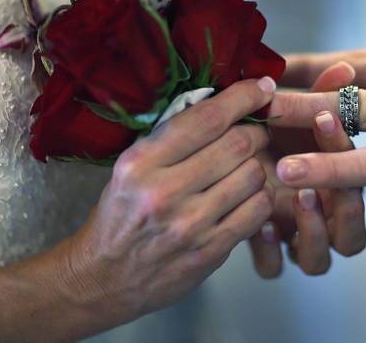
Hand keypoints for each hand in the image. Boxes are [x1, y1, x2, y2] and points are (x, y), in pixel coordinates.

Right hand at [62, 78, 275, 325]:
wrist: (103, 278)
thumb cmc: (120, 215)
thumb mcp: (131, 167)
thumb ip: (172, 138)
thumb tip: (224, 105)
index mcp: (140, 162)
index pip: (206, 118)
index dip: (243, 97)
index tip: (262, 87)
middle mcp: (164, 192)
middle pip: (238, 144)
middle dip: (257, 130)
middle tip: (257, 130)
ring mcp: (190, 225)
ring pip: (254, 175)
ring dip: (259, 164)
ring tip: (248, 165)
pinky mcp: (210, 251)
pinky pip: (258, 210)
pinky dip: (262, 195)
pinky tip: (249, 194)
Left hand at [249, 62, 365, 276]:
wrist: (231, 156)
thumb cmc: (274, 135)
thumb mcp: (296, 116)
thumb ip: (321, 95)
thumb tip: (345, 67)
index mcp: (341, 187)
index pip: (360, 186)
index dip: (348, 157)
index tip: (325, 120)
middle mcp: (325, 220)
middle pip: (351, 238)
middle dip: (342, 210)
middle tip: (321, 179)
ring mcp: (296, 240)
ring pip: (319, 261)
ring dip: (312, 233)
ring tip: (296, 198)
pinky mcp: (268, 252)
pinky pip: (275, 268)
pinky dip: (271, 252)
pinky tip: (261, 225)